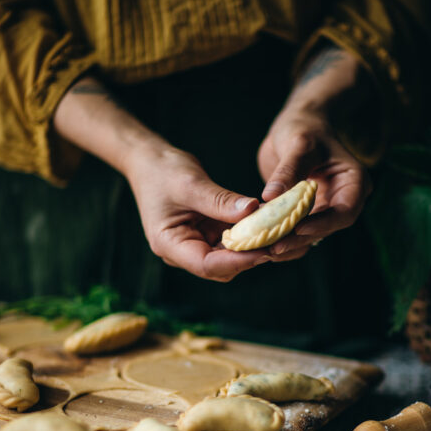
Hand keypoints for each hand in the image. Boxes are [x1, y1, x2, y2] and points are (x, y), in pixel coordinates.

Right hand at [127, 143, 272, 281]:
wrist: (150, 162)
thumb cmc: (163, 171)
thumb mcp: (191, 183)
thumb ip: (221, 201)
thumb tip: (254, 211)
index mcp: (169, 245)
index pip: (206, 264)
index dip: (237, 261)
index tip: (265, 250)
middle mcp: (181, 252)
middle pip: (220, 268)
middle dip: (249, 257)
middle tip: (279, 241)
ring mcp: (194, 246)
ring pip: (229, 259)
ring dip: (251, 248)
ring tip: (277, 233)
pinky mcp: (206, 237)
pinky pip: (230, 244)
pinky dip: (248, 236)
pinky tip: (267, 225)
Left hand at [257, 107, 371, 258]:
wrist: (298, 127)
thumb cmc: (304, 128)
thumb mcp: (299, 144)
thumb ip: (288, 170)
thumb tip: (270, 196)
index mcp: (354, 181)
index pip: (345, 211)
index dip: (323, 223)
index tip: (298, 228)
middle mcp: (344, 199)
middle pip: (327, 228)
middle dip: (300, 239)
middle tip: (274, 247)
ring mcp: (327, 208)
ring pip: (312, 234)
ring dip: (289, 243)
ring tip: (264, 250)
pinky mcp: (310, 214)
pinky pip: (298, 231)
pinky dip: (282, 237)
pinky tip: (262, 244)